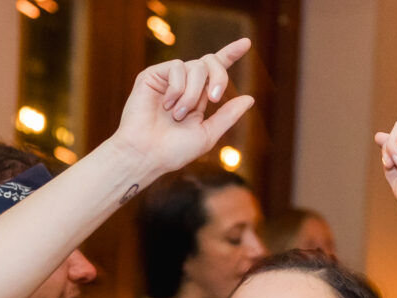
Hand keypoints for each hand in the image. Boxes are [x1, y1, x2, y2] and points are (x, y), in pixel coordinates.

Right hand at [112, 39, 255, 177]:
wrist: (145, 155)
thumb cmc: (173, 151)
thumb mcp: (207, 134)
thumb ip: (228, 116)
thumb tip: (250, 98)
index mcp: (198, 97)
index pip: (216, 70)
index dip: (231, 54)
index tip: (246, 44)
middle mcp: (184, 85)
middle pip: (210, 63)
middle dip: (219, 77)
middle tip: (214, 98)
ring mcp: (168, 79)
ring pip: (195, 66)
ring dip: (192, 94)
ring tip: (177, 115)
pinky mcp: (152, 75)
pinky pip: (176, 67)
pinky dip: (177, 88)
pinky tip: (166, 105)